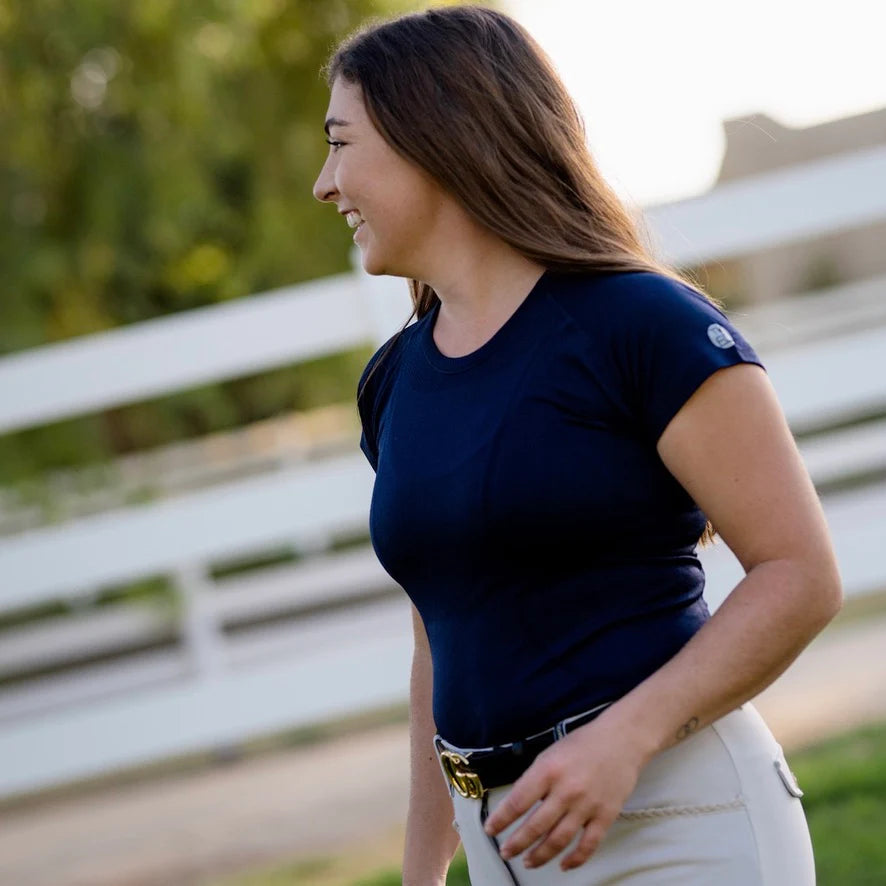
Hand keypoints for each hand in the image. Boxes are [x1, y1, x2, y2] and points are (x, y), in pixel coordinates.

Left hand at [482, 713, 651, 870]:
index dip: (501, 820)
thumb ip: (535, 779)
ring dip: (540, 855)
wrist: (621, 740)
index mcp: (548, 770)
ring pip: (559, 840)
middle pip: (535, 826)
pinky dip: (575, 859)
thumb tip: (519, 805)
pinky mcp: (606, 816)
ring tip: (528, 862)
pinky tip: (562, 865)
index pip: (518, 802)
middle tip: (505, 853)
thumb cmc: (582, 744)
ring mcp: (587, 805)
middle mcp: (566, 790)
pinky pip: (588, 844)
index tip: (490, 830)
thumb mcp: (550, 754)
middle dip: (516, 843)